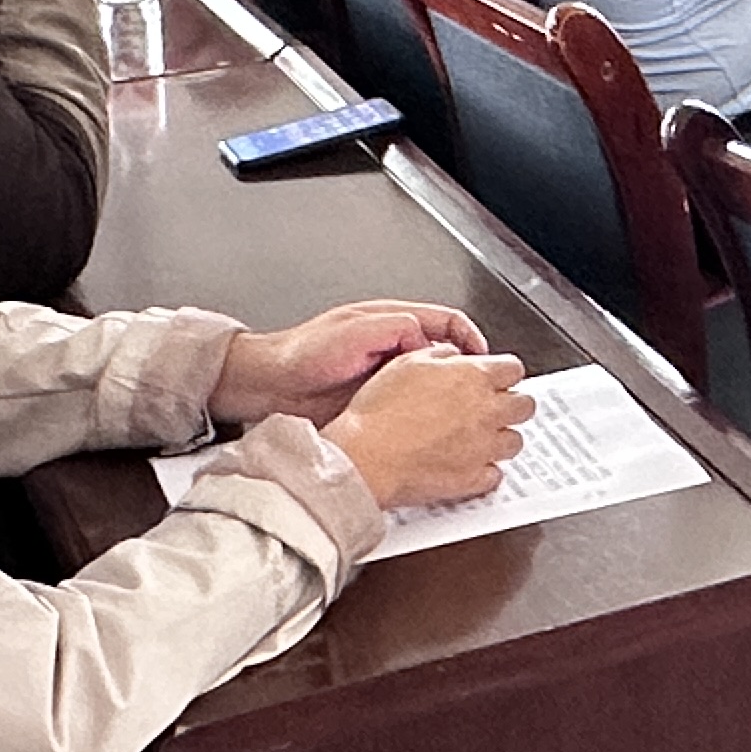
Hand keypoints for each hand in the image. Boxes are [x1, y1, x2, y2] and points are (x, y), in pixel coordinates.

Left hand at [212, 299, 490, 426]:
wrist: (267, 387)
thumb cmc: (300, 352)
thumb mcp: (354, 332)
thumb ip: (396, 328)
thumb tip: (430, 343)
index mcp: (392, 322)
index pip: (447, 323)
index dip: (470, 339)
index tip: (483, 361)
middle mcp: (392, 348)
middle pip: (443, 357)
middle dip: (465, 372)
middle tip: (478, 391)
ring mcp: (384, 378)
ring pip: (429, 385)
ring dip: (445, 397)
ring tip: (459, 413)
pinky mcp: (375, 405)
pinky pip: (409, 408)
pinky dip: (424, 418)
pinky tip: (429, 429)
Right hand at [322, 345, 534, 508]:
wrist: (367, 456)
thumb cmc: (379, 411)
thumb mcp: (407, 362)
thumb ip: (440, 356)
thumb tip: (453, 355)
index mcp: (473, 377)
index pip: (513, 369)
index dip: (504, 373)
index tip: (496, 379)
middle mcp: (486, 411)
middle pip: (525, 405)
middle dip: (511, 404)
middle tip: (493, 407)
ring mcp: (483, 447)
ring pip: (515, 441)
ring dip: (501, 437)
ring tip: (481, 438)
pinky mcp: (473, 478)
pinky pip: (495, 475)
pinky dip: (486, 470)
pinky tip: (469, 464)